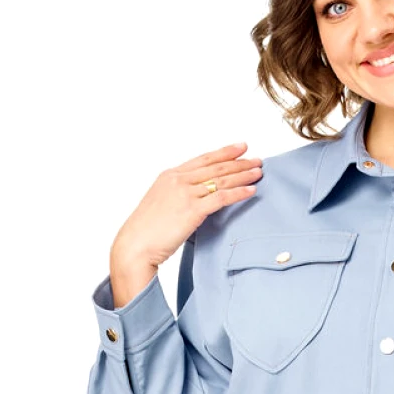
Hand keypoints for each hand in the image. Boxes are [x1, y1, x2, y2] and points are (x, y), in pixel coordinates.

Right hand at [109, 142, 263, 306]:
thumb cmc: (145, 231)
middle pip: (216, 167)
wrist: (134, 245)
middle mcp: (178, 180)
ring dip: (243, 175)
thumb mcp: (161, 203)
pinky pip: (221, 197)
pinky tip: (251, 190)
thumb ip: (178, 196)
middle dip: (239, 162)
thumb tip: (195, 199)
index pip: (203, 159)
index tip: (240, 147)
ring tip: (258, 172)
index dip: (224, 152)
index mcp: (169, 175)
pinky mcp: (192, 210)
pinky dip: (239, 193)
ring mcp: (185, 194)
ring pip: (221, 179)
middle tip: (257, 159)